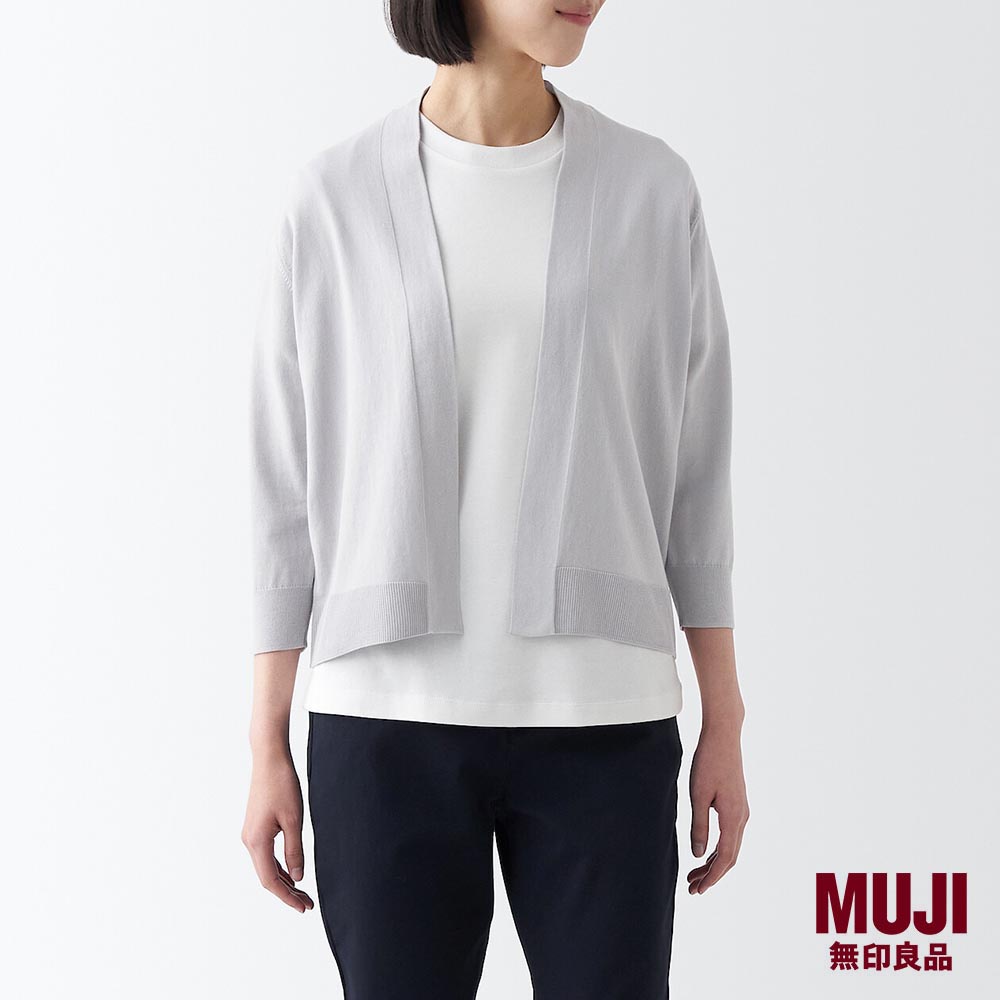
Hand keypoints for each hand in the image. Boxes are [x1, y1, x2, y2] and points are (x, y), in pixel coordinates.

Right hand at [241, 749, 314, 912]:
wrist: (269, 759)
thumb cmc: (282, 785)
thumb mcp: (294, 820)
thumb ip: (295, 850)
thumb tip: (298, 877)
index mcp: (256, 842)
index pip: (271, 881)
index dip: (287, 897)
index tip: (304, 907)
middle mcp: (249, 841)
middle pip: (267, 877)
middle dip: (287, 892)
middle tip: (307, 903)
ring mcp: (250, 834)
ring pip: (266, 866)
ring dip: (284, 880)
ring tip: (302, 892)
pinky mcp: (255, 827)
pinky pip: (266, 854)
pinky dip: (279, 866)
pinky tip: (292, 871)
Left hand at [686, 724, 749, 893]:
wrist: (723, 736)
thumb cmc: (708, 762)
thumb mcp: (698, 794)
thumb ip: (699, 825)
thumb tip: (698, 855)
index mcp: (733, 817)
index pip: (724, 858)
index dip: (712, 877)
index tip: (698, 890)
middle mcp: (742, 818)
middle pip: (729, 857)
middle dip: (711, 875)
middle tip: (692, 888)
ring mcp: (742, 811)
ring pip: (730, 847)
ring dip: (713, 863)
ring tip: (694, 874)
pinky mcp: (737, 804)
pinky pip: (730, 835)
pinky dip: (718, 848)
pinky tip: (705, 852)